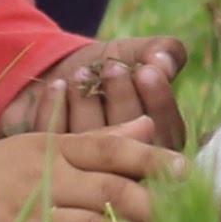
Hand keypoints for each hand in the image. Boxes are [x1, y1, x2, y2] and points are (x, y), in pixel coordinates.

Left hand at [0, 34, 188, 150]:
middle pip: (131, 141)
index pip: (167, 130)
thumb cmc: (110, 68)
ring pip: (92, 142)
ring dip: (86, 103)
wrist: (64, 75)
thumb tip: (163, 62)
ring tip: (80, 72)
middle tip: (112, 68)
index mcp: (159, 144)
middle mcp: (127, 165)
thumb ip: (164, 52)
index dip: (158, 100)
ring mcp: (88, 169)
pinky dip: (55, 109)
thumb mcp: (139, 54)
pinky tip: (57, 85)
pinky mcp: (54, 165)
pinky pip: (56, 141)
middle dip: (122, 100)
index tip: (147, 70)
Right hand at [0, 118, 179, 221]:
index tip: (190, 173)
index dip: (154, 159)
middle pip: (112, 191)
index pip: (112, 149)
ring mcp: (26, 221)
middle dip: (157, 209)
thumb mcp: (35, 147)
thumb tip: (149, 123)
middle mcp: (42, 181)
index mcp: (50, 150)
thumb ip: (94, 140)